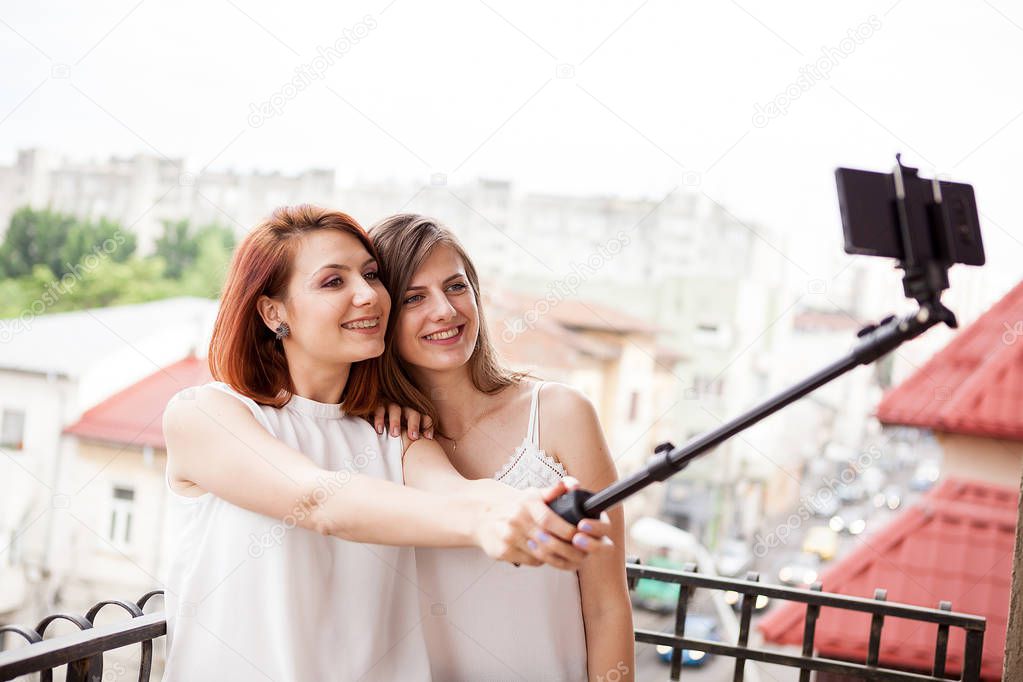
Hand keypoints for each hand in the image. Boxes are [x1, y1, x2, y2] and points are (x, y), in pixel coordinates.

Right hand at [372, 402, 433, 439]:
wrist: (369, 427)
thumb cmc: (391, 438)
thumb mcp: (404, 440)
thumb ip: (411, 444)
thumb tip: (422, 461)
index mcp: (412, 418)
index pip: (424, 419)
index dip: (428, 427)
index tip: (428, 438)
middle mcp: (403, 411)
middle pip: (412, 414)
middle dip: (414, 425)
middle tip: (413, 437)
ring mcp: (390, 407)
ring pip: (396, 410)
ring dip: (396, 421)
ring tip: (395, 434)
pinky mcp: (377, 407)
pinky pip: (379, 410)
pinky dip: (379, 419)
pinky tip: (379, 430)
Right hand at [474, 477, 612, 569]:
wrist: (480, 514)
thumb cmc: (513, 504)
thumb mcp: (531, 494)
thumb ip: (553, 492)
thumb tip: (573, 485)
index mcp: (526, 504)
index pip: (551, 521)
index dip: (569, 532)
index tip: (581, 537)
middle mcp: (516, 520)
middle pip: (548, 542)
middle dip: (569, 551)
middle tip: (582, 555)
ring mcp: (508, 537)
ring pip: (541, 555)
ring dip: (559, 559)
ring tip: (571, 559)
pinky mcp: (502, 552)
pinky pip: (530, 561)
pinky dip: (542, 561)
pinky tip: (547, 556)